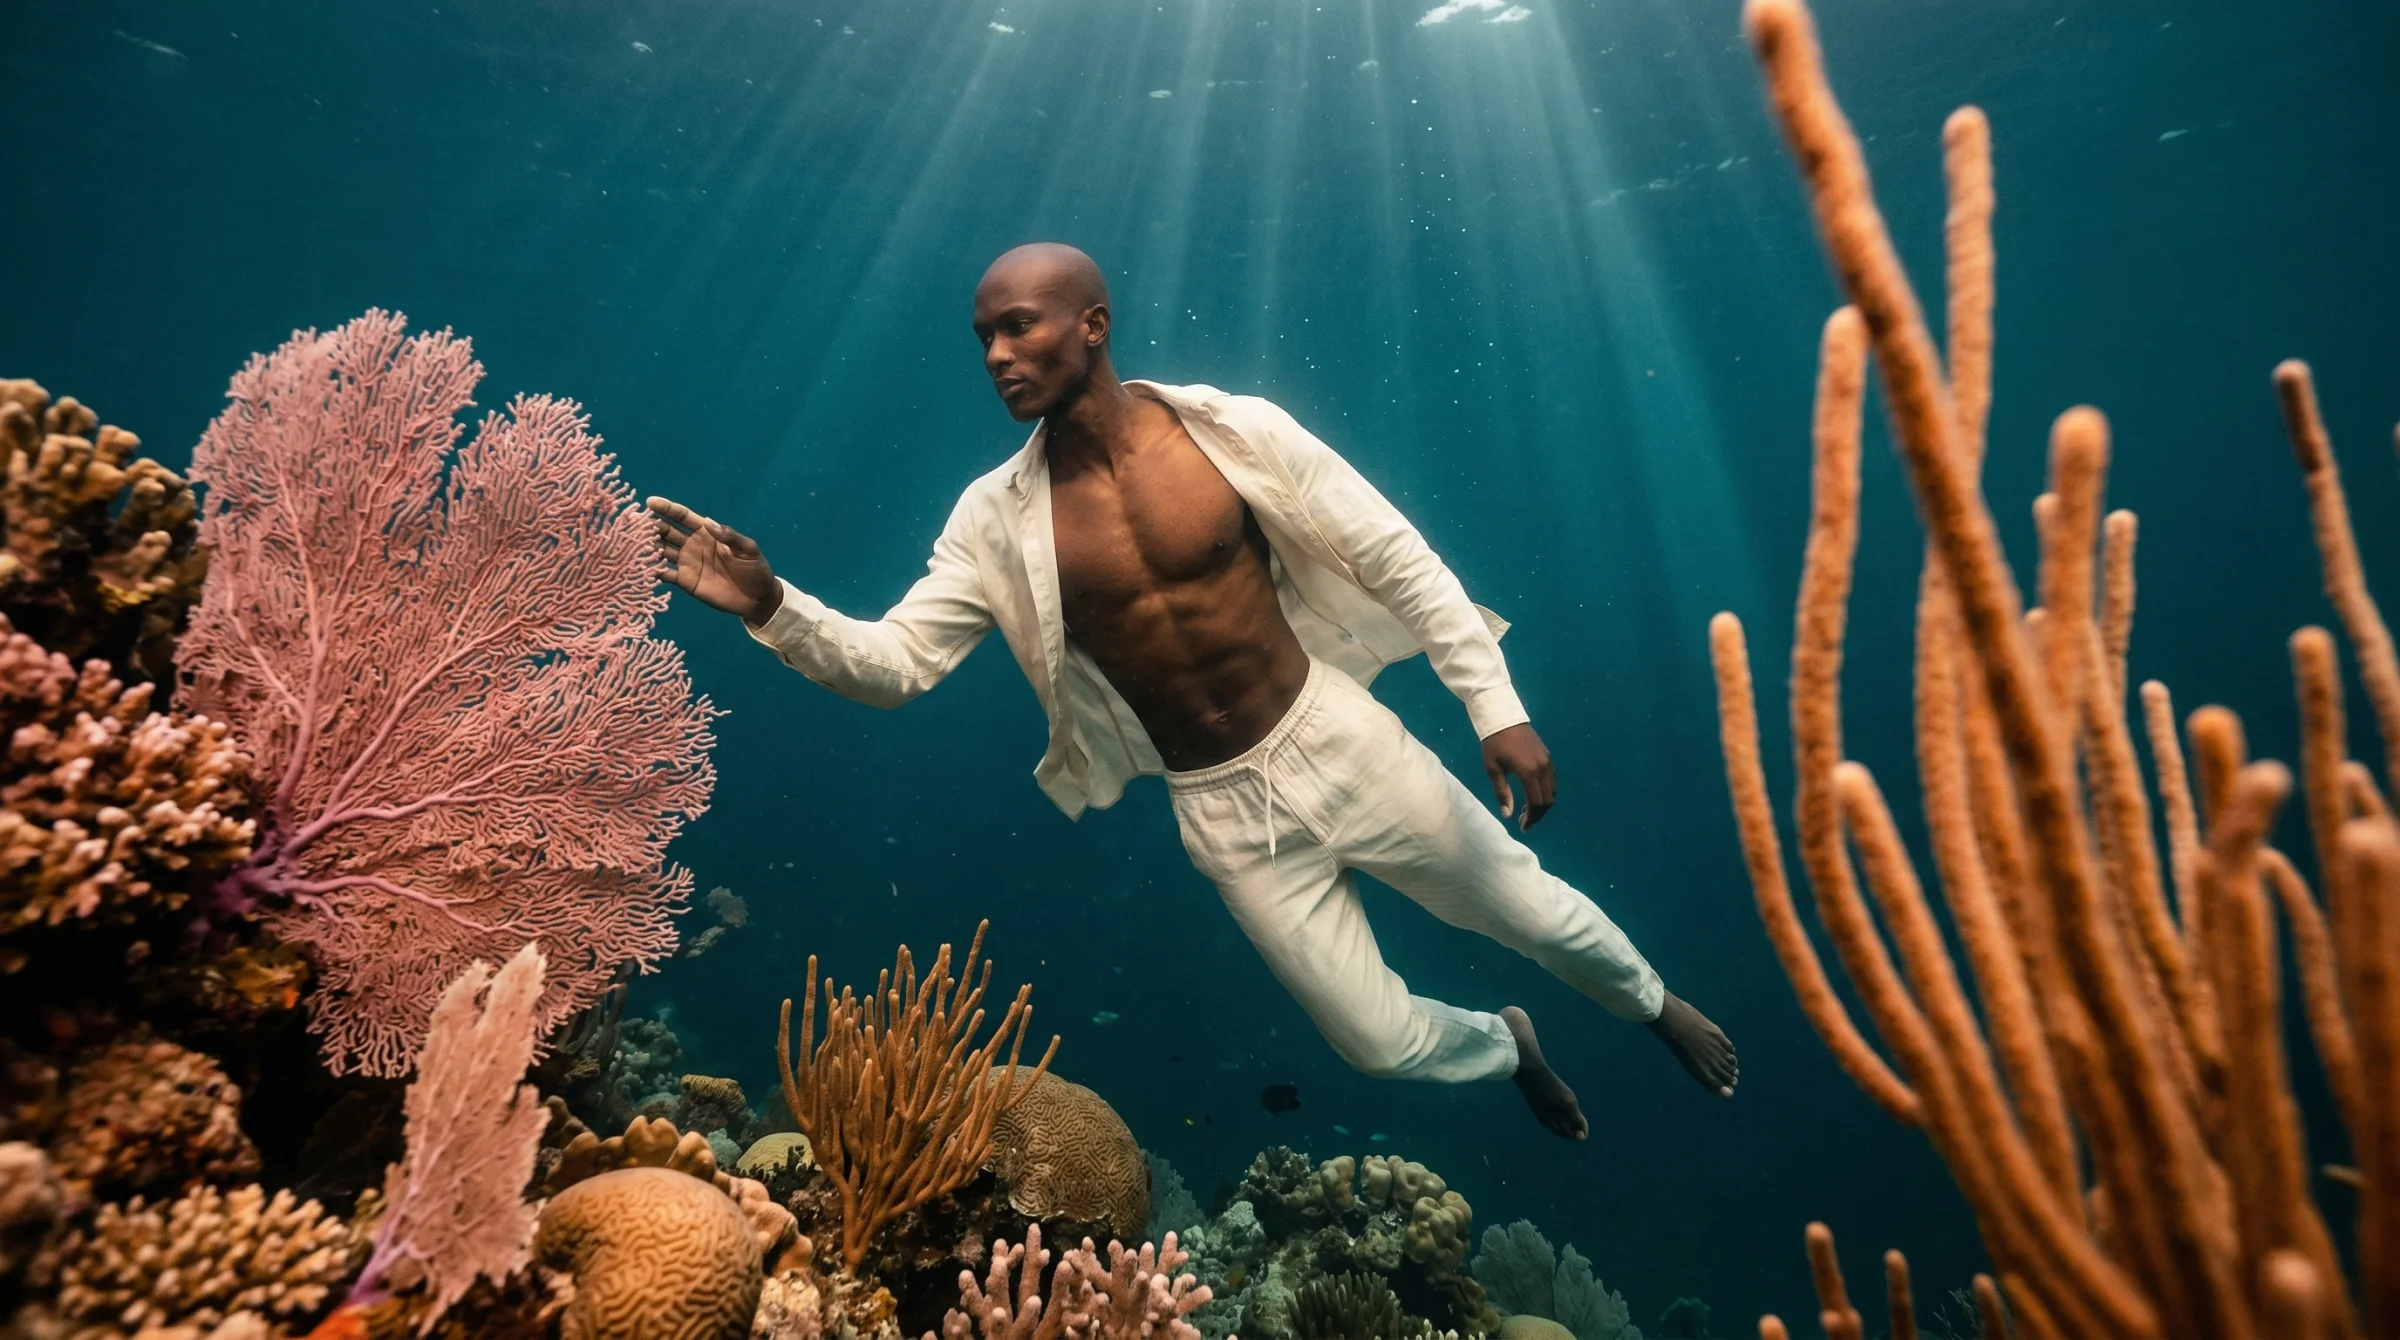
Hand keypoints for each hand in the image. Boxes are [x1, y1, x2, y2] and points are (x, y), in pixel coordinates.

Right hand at [647, 497, 782, 624]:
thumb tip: (709, 522)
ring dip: (647, 547)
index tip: (650, 502)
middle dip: (650, 527)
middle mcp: (691, 544)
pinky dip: (652, 570)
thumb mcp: (748, 550)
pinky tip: (639, 567)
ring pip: (661, 551)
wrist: (757, 598)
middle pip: (666, 532)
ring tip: (631, 544)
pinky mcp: (684, 581)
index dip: (667, 509)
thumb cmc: (755, 569)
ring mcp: (686, 562)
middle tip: (634, 524)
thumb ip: (729, 536)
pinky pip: (664, 574)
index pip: (682, 517)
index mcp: (706, 532)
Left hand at [1482, 722, 1555, 830]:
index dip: (1532, 818)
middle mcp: (1542, 768)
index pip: (1537, 803)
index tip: (1523, 826)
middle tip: (1524, 821)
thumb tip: (1508, 815)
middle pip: (1548, 800)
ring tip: (1527, 810)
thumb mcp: (1493, 769)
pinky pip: (1551, 779)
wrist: (1503, 719)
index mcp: (1528, 772)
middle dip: (1538, 814)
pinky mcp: (1547, 756)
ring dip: (1542, 803)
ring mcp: (1547, 761)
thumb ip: (1502, 792)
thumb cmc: (1494, 744)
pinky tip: (1533, 794)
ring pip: (1552, 790)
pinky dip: (1545, 791)